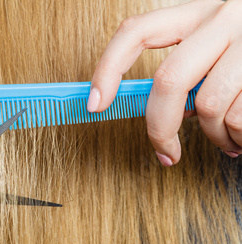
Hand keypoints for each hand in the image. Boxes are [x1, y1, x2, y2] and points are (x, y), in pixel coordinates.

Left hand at [88, 0, 241, 165]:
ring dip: (215, 137)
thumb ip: (190, 64)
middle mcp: (225, 17)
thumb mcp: (221, 41)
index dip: (108, 69)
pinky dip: (240, 138)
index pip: (136, 32)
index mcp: (199, 10)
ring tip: (228, 139)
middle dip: (159, 127)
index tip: (94, 103)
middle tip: (165, 151)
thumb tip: (161, 109)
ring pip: (210, 106)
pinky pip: (241, 118)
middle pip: (168, 81)